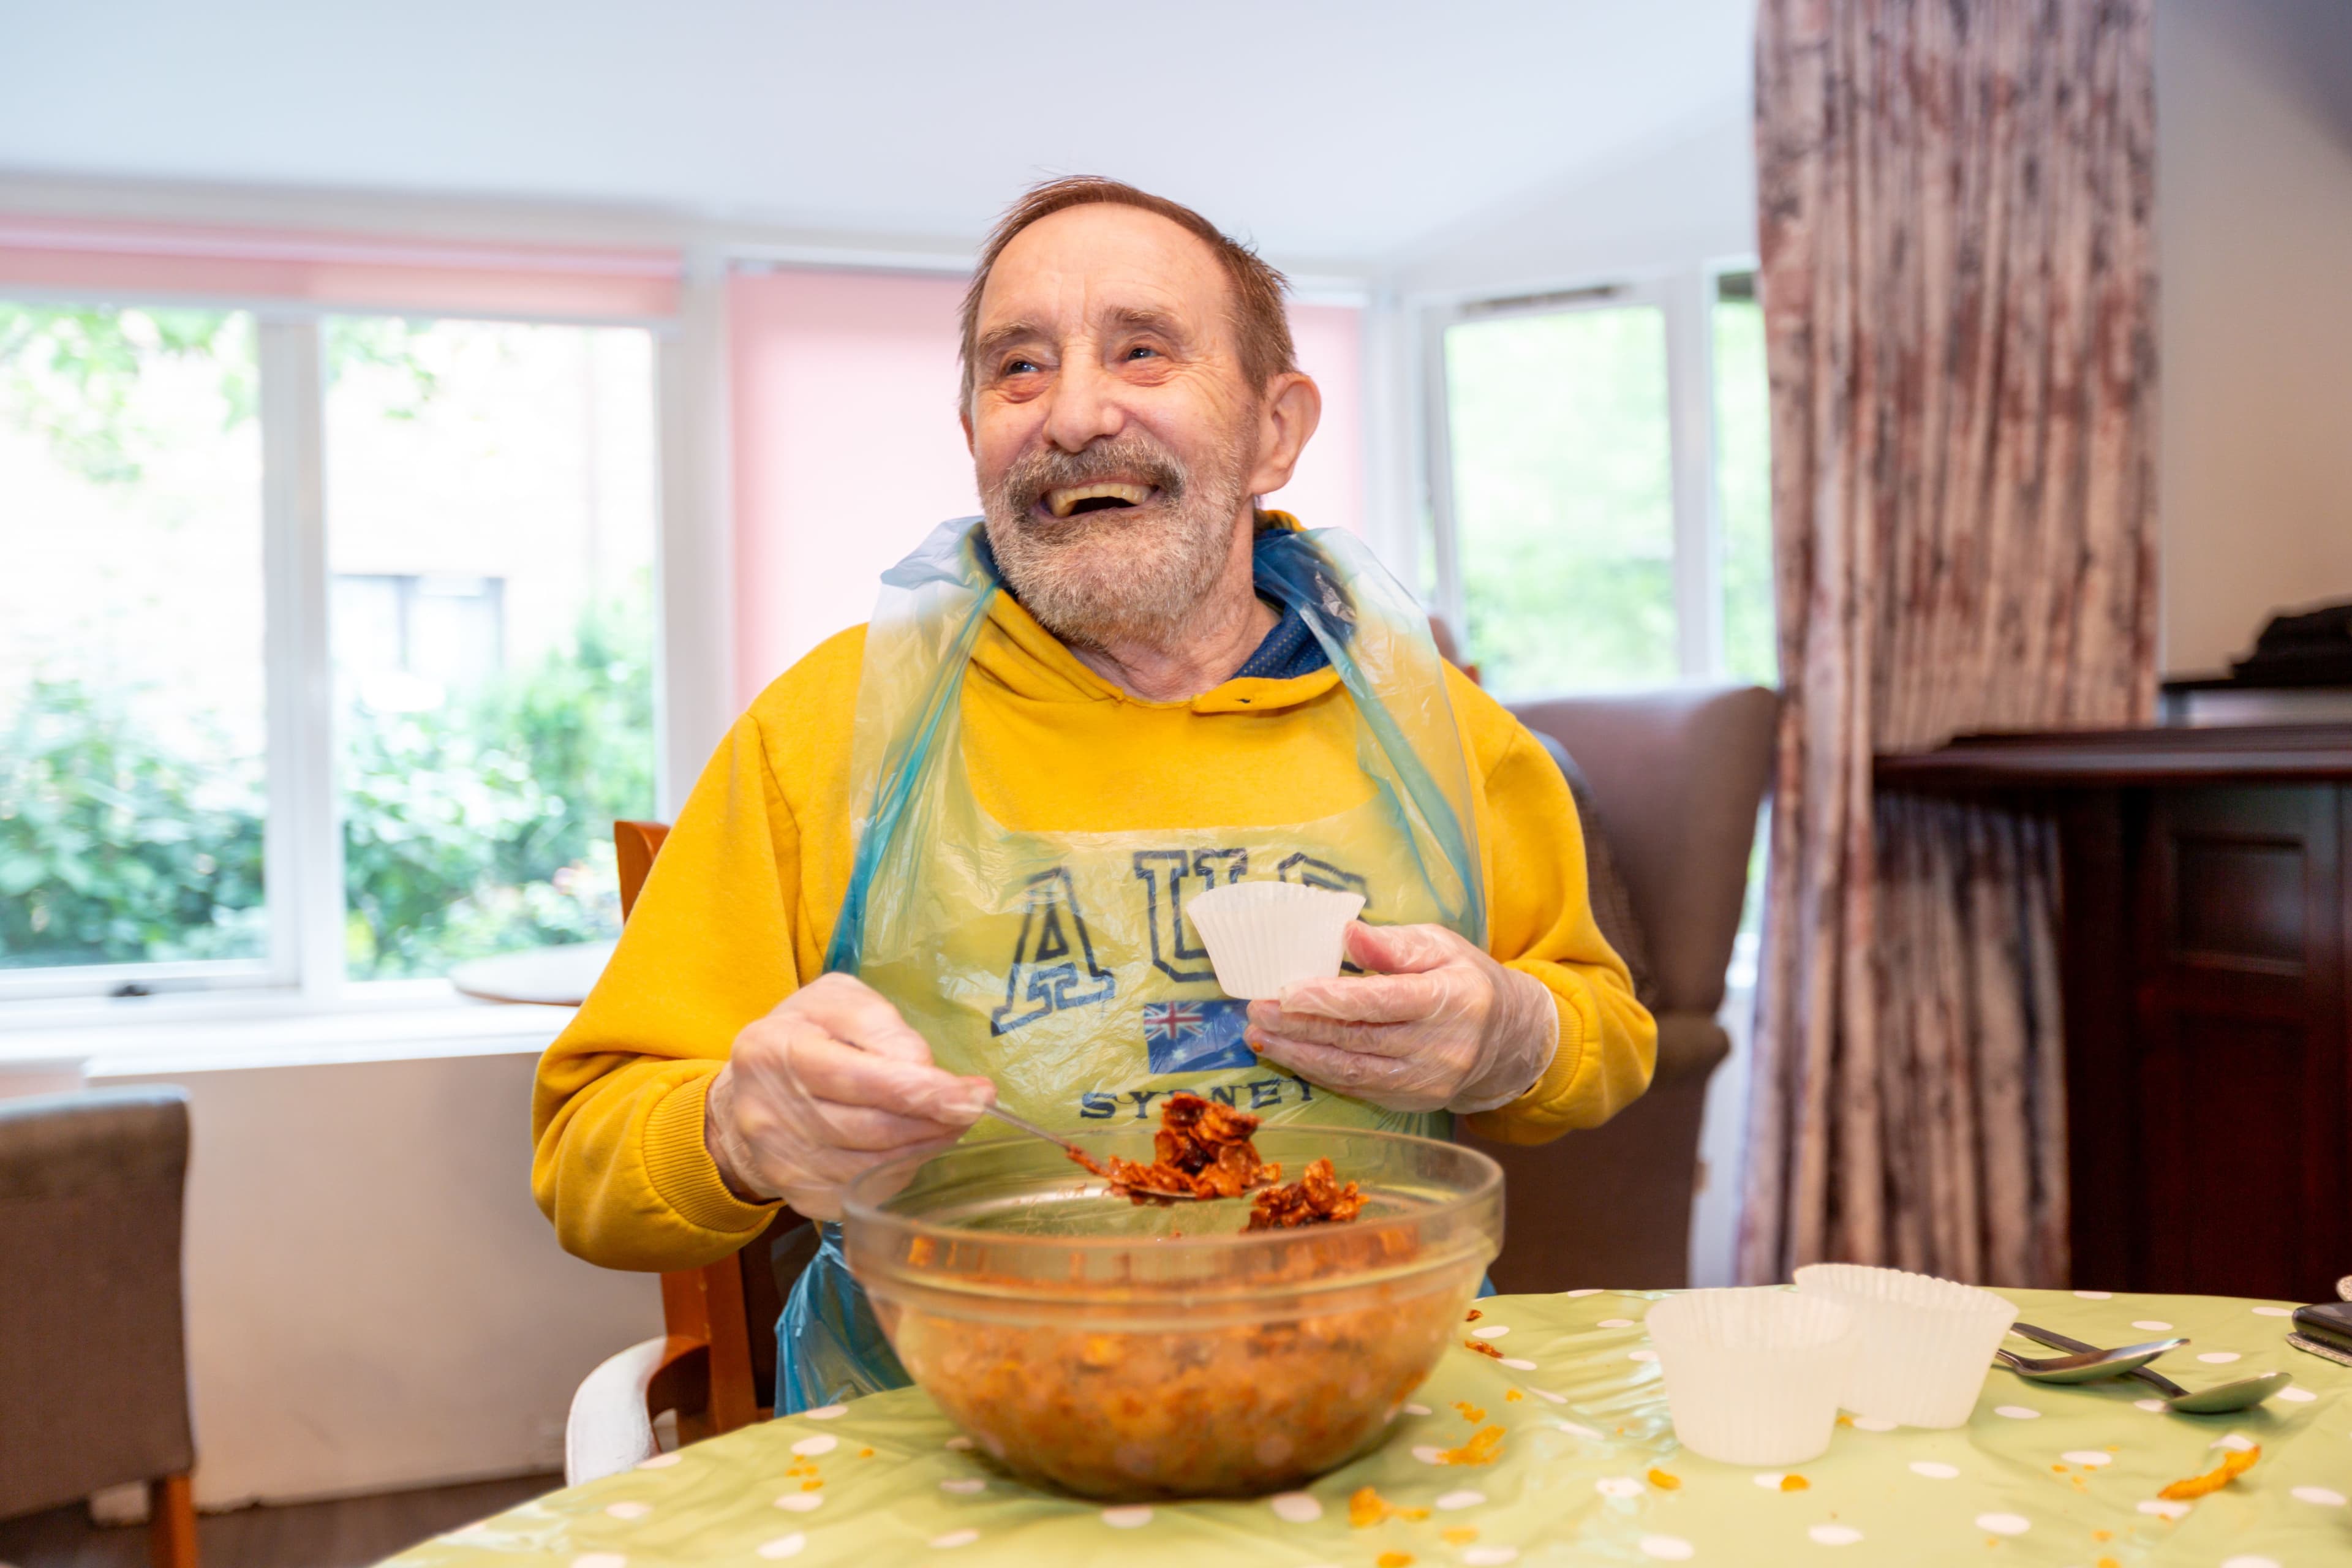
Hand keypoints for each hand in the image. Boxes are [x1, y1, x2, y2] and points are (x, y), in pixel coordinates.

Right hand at [703, 972, 996, 1219]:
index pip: (857, 1078)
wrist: (745, 1098)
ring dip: (927, 1144)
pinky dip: (904, 1168)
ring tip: (951, 1120)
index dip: (921, 1091)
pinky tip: (915, 1144)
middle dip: (936, 1119)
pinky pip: (870, 1190)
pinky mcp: (801, 1197)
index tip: (973, 1094)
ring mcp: (784, 1164)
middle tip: (975, 1105)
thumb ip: (878, 1023)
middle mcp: (770, 1115)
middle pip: (872, 1128)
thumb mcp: (835, 1001)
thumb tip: (921, 1066)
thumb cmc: (803, 1036)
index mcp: (774, 1051)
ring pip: (876, 1165)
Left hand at [1244, 923, 1558, 1113]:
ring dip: (1298, 1055)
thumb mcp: (1440, 945)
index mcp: (1450, 999)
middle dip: (1300, 1026)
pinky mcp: (1412, 1102)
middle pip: (1357, 1038)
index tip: (1285, 991)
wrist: (1507, 1039)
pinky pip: (1357, 1087)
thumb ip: (1393, 944)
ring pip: (1351, 1071)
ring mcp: (1427, 1082)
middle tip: (1256, 1010)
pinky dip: (1318, 1072)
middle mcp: (1440, 1047)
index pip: (1381, 1001)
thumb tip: (1347, 932)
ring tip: (1259, 1036)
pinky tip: (1289, 1055)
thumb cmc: (1464, 980)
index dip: (1330, 999)